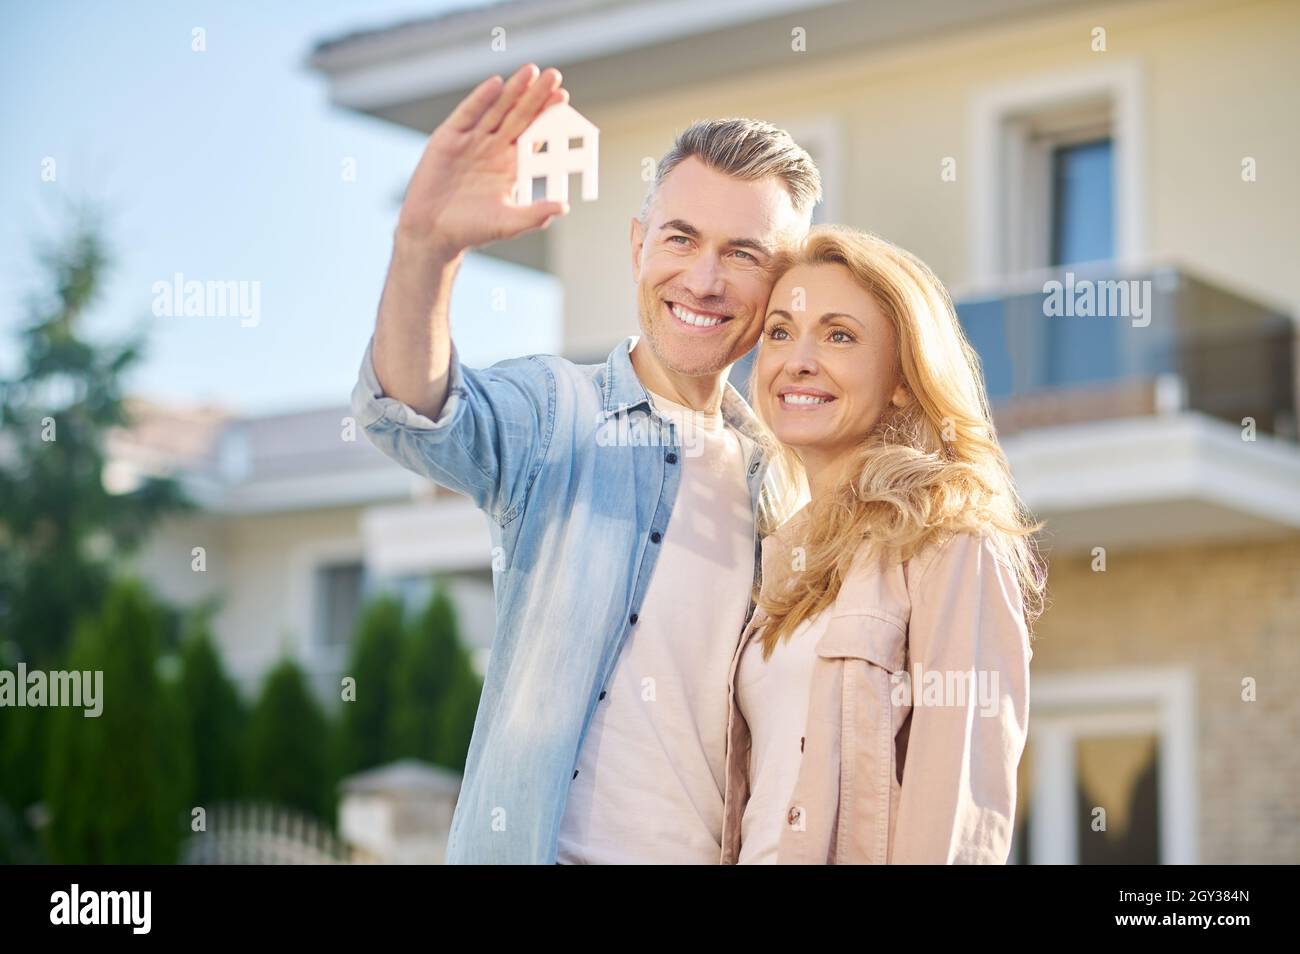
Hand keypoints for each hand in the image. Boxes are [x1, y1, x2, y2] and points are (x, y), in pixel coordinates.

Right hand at [396, 64, 570, 259]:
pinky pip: (467, 114)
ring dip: (513, 91)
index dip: (548, 118)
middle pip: (519, 117)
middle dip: (536, 97)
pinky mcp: (449, 138)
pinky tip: (496, 84)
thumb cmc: (471, 230)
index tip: (563, 99)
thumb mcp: (508, 223)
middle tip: (554, 75)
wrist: (431, 232)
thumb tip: (565, 207)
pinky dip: (480, 99)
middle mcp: (494, 150)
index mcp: (511, 167)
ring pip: (497, 110)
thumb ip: (535, 214)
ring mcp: (472, 141)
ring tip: (531, 72)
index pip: (534, 136)